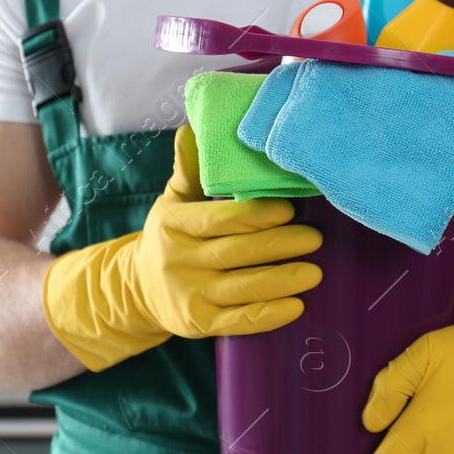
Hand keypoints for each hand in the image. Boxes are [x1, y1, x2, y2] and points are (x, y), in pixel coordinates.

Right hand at [43, 125, 322, 371]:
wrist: (138, 288)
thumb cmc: (169, 236)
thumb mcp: (173, 200)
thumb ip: (188, 169)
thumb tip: (191, 128)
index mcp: (173, 225)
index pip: (217, 219)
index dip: (254, 216)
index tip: (289, 208)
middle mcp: (178, 261)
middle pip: (235, 253)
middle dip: (278, 245)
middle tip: (314, 238)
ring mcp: (189, 296)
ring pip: (241, 288)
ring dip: (281, 281)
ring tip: (315, 272)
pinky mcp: (199, 324)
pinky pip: (238, 321)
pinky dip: (268, 316)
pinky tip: (296, 306)